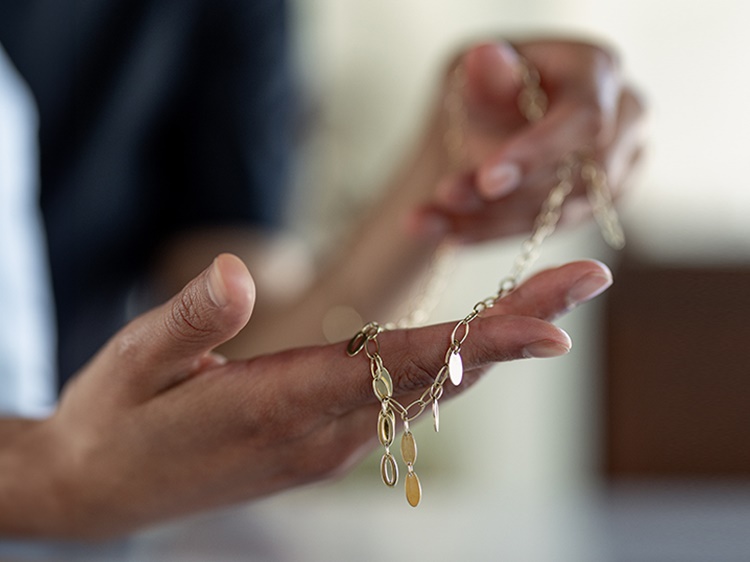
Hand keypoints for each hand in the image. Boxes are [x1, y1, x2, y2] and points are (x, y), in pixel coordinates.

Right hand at [4, 255, 611, 538]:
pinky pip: (400, 400)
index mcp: (280, 405)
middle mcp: (322, 429)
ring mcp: (326, 441)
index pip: (399, 367)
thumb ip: (188, 319)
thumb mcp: (134, 364)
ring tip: (552, 300)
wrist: (100, 489)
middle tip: (586, 281)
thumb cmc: (117, 421)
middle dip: (518, 328)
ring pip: (428, 388)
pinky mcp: (319, 441)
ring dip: (495, 344)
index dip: (479, 344)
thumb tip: (237, 272)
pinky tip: (479, 338)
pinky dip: (450, 364)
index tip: (553, 329)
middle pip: (439, 372)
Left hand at [407, 38, 644, 242]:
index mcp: (598, 70)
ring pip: (560, 212)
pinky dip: (494, 233)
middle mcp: (623, 117)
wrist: (493, 116)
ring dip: (491, 221)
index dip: (537, 153)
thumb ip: (490, 75)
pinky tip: (450, 233)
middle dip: (503, 197)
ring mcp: (619, 164)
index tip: (487, 180)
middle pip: (574, 176)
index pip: (585, 119)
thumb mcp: (481, 75)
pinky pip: (550, 230)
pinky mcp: (600, 202)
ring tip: (432, 220)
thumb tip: (486, 57)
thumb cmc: (490, 86)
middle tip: (446, 198)